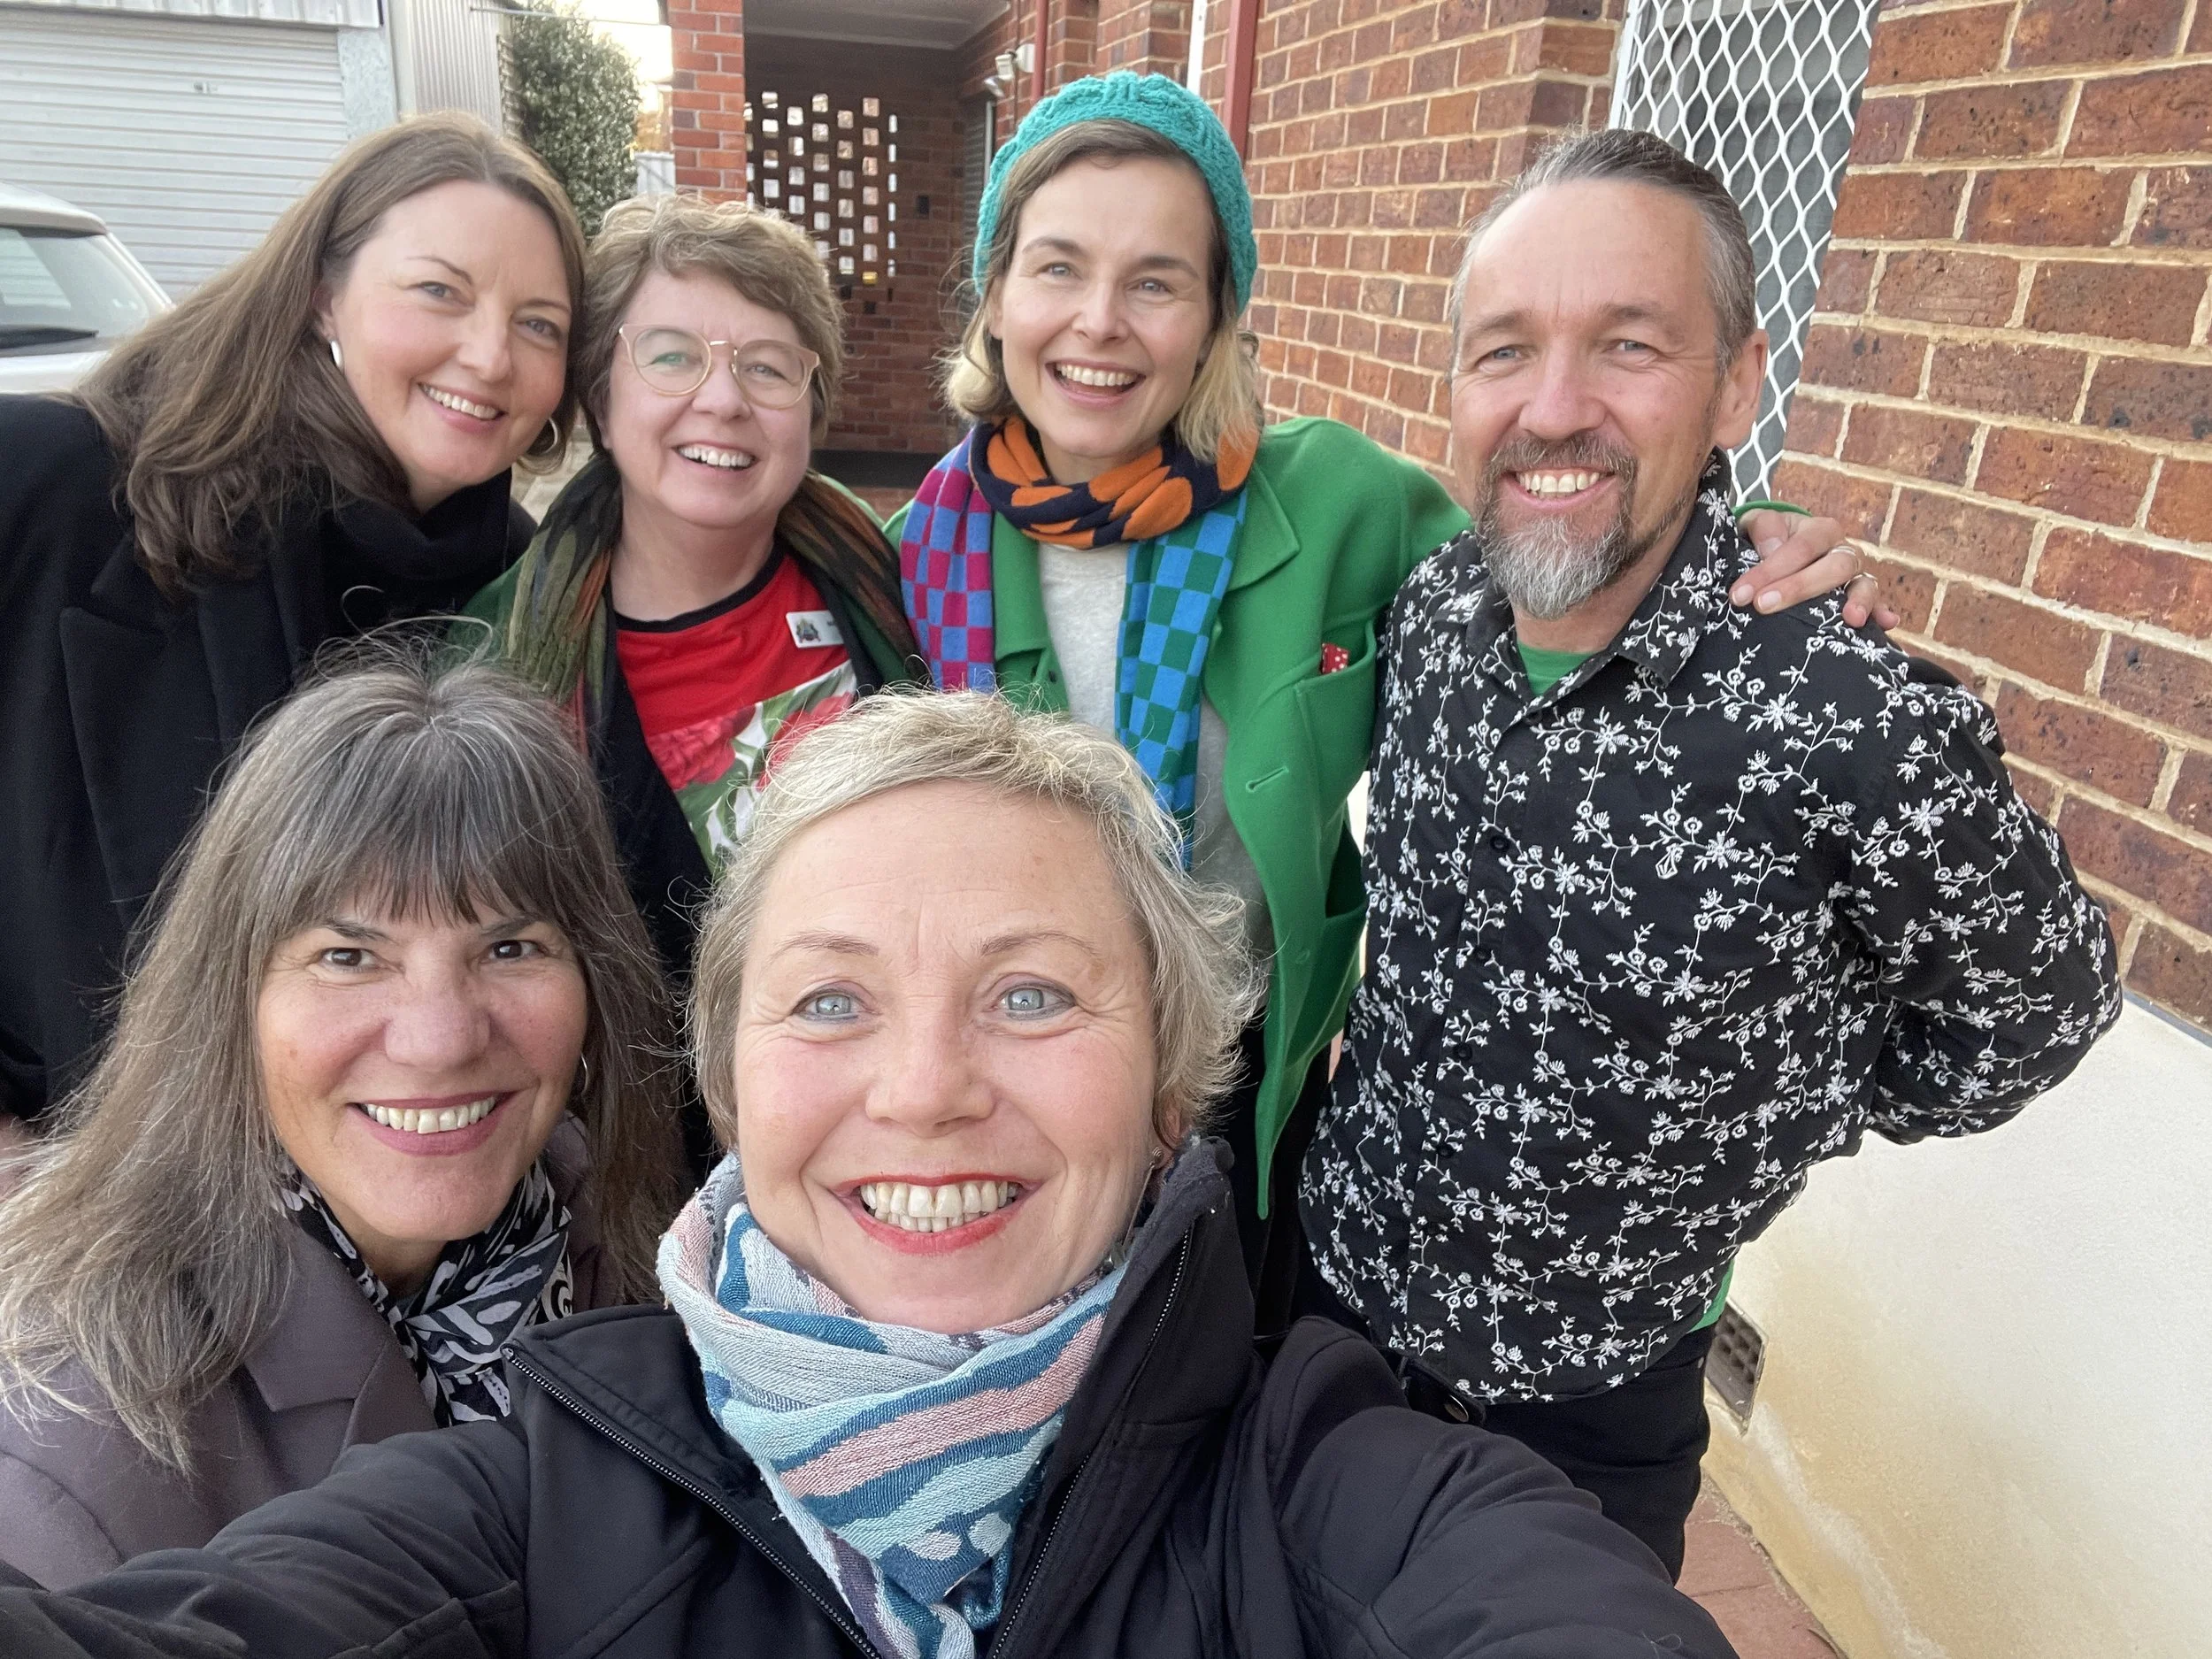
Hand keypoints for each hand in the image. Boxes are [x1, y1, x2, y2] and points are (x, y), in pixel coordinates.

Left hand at [1730, 509, 1900, 630]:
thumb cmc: (1769, 538)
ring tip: (1851, 619)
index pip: (1799, 548)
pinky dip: (1882, 614)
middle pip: (1834, 567)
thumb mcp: (1759, 524)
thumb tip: (1771, 548)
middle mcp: (1843, 551)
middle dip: (1799, 587)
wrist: (1780, 547)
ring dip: (1859, 601)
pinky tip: (1886, 624)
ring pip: (1864, 584)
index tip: (1740, 594)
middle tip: (1763, 606)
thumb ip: (1763, 528)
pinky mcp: (1861, 599)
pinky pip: (1877, 605)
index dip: (1769, 571)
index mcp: (1820, 530)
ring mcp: (1856, 577)